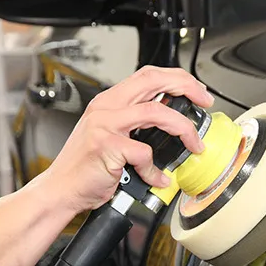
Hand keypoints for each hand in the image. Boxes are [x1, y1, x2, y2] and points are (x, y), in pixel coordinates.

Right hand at [38, 66, 213, 212]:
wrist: (60, 190)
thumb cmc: (86, 168)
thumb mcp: (110, 136)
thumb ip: (135, 126)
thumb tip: (172, 126)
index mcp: (109, 101)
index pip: (148, 75)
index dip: (177, 78)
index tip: (197, 91)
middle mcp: (106, 107)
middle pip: (154, 81)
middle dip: (187, 87)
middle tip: (205, 102)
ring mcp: (105, 125)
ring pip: (156, 112)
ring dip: (183, 129)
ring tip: (194, 145)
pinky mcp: (107, 147)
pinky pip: (144, 154)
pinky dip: (154, 169)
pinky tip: (154, 178)